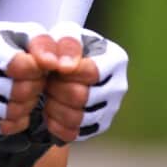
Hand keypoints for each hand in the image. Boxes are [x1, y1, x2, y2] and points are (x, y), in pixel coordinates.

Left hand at [35, 22, 128, 142]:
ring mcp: (110, 110)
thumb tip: (64, 66)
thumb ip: (60, 43)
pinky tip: (52, 108)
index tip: (53, 68)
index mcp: (115, 59)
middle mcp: (118, 86)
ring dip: (54, 105)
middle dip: (56, 88)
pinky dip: (55, 123)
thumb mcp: (60, 34)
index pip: (91, 72)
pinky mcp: (98, 127)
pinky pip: (72, 133)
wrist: (62, 67)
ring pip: (76, 118)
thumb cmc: (64, 47)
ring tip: (50, 92)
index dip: (65, 72)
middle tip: (49, 80)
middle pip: (81, 97)